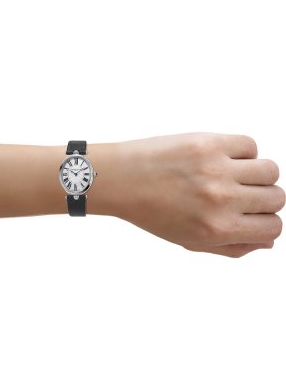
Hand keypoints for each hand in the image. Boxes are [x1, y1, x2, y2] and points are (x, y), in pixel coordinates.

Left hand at [89, 133, 284, 257]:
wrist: (120, 179)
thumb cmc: (151, 212)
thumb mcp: (188, 240)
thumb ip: (230, 247)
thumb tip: (267, 241)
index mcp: (217, 229)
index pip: (272, 228)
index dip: (266, 222)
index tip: (252, 215)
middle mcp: (221, 200)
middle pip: (276, 198)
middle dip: (262, 199)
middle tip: (239, 195)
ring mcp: (217, 169)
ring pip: (270, 170)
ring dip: (257, 175)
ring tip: (233, 175)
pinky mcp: (208, 143)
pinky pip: (249, 145)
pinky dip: (241, 152)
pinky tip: (221, 159)